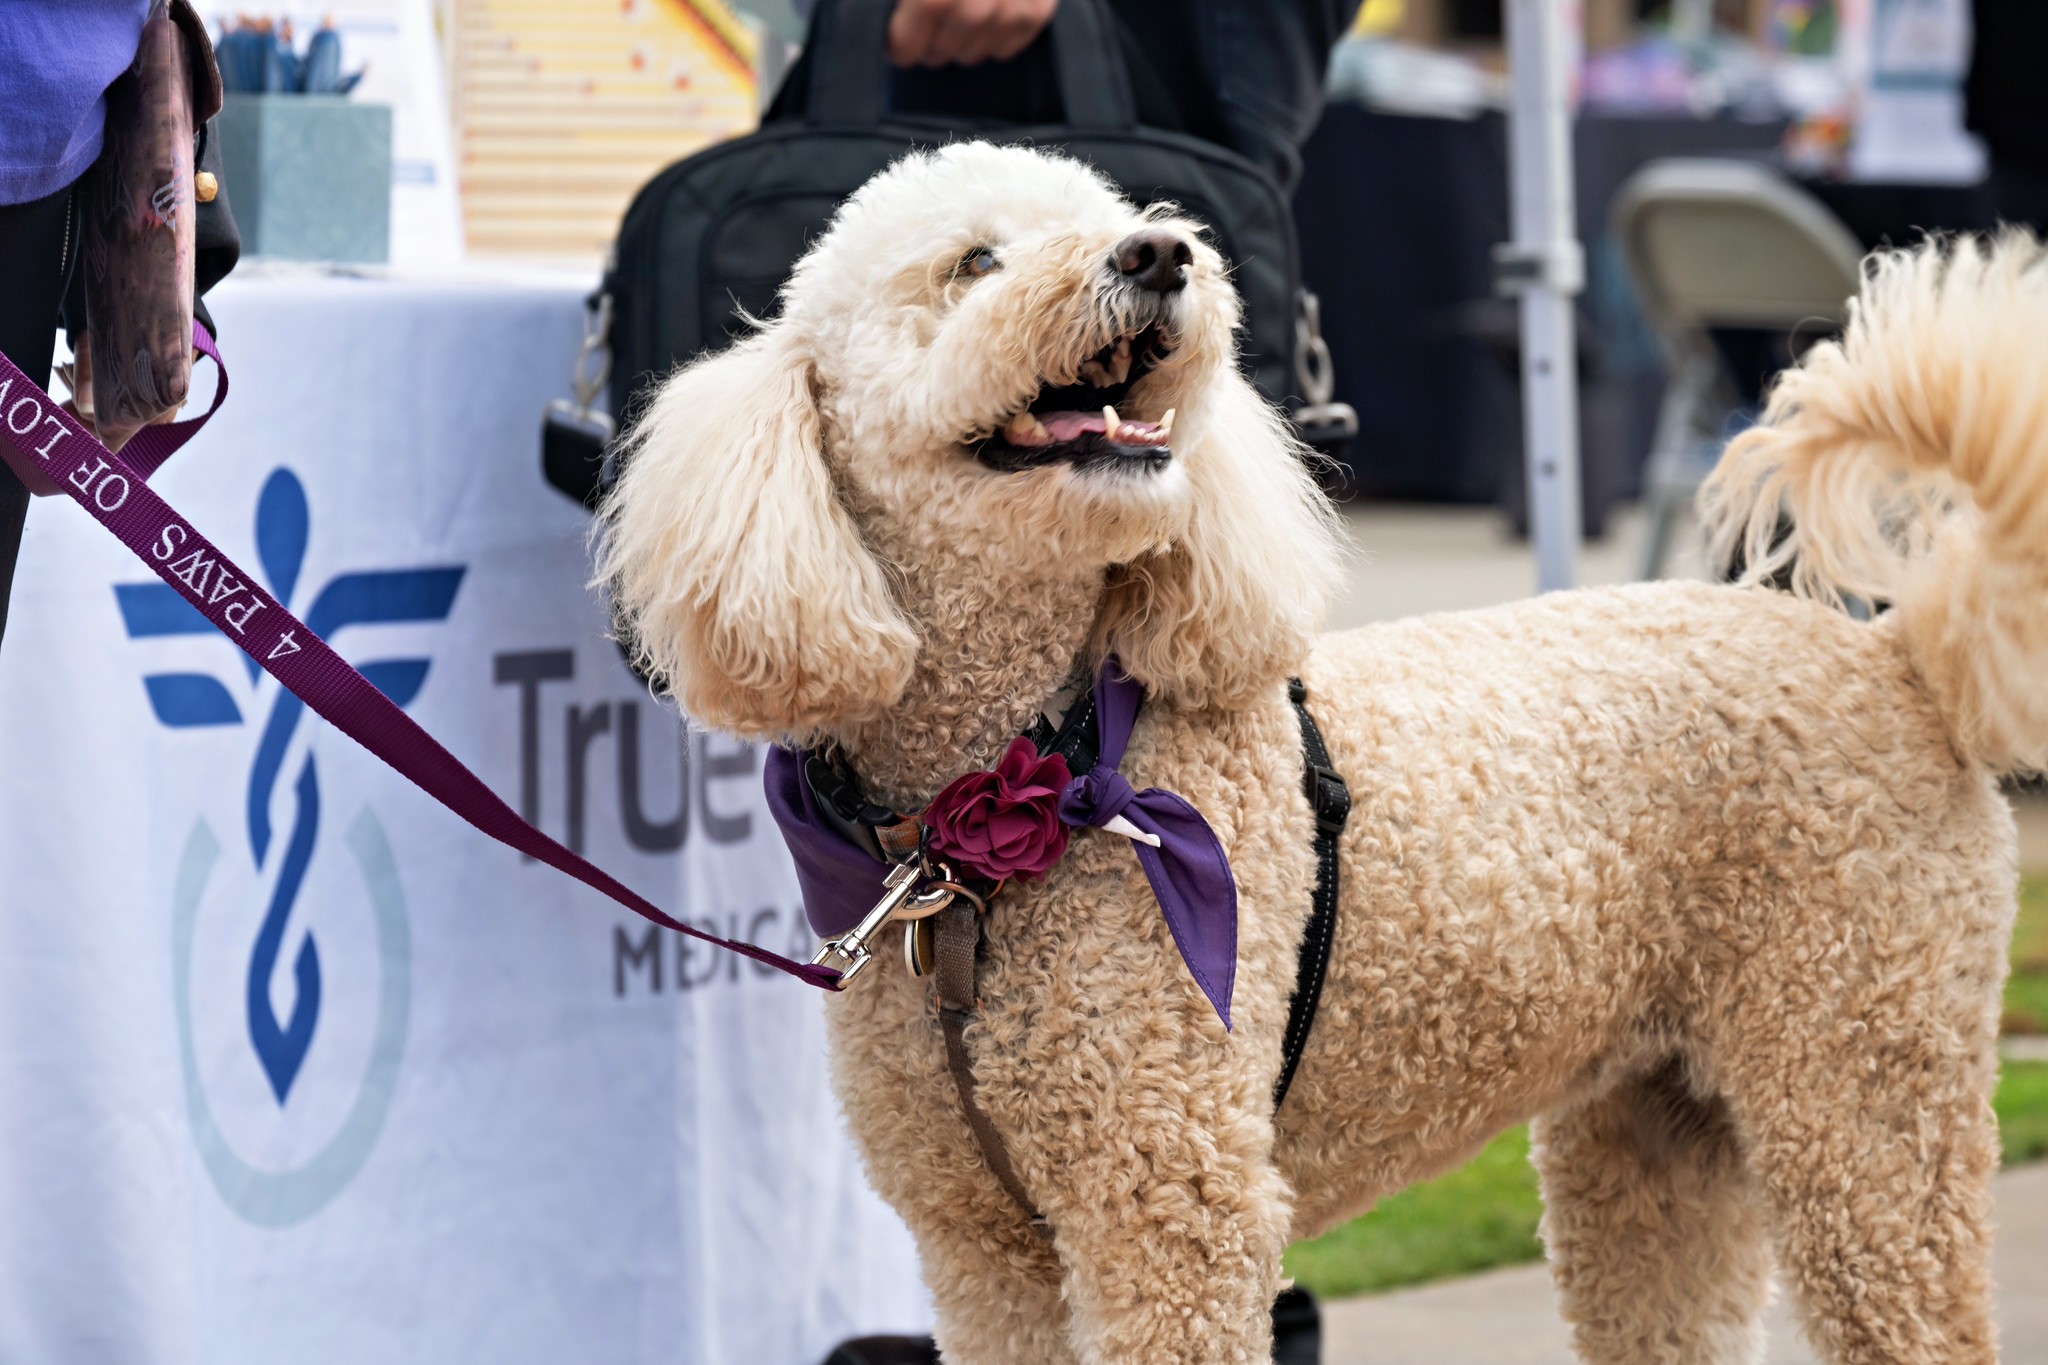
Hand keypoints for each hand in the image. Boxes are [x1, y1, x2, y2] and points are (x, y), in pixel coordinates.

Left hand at [887, 0, 1058, 67]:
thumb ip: (908, 3)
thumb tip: (887, 30)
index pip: (905, 44)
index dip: (898, 45)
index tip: (896, 46)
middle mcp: (973, 6)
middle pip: (939, 52)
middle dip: (929, 46)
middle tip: (927, 33)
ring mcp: (1010, 10)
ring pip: (973, 55)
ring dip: (961, 46)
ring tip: (957, 26)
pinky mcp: (1038, 11)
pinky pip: (1007, 47)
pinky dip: (994, 40)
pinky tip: (988, 23)